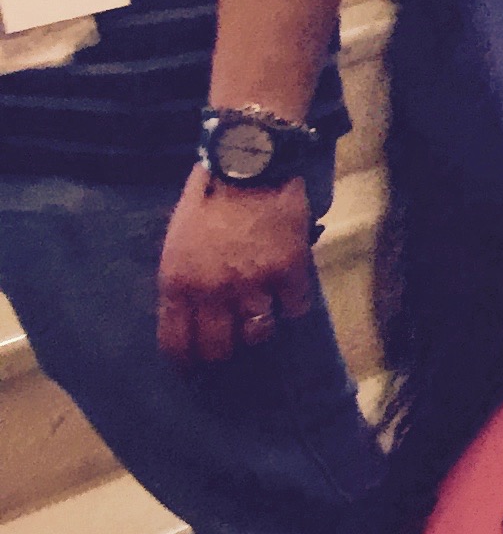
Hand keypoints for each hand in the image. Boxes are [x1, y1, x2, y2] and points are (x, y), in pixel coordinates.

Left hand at [157, 169, 317, 363]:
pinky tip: (290, 292)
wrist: (250, 167)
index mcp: (177, 284)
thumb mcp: (177, 243)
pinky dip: (294, 304)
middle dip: (225, 350)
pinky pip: (296, 308)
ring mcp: (252, 283)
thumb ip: (181, 281)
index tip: (195, 366)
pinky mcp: (288, 272)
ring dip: (261, 328)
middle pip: (219, 347)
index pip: (176, 343)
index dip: (187, 361)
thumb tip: (190, 314)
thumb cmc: (208, 199)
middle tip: (234, 343)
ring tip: (264, 315)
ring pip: (258, 333)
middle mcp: (211, 292)